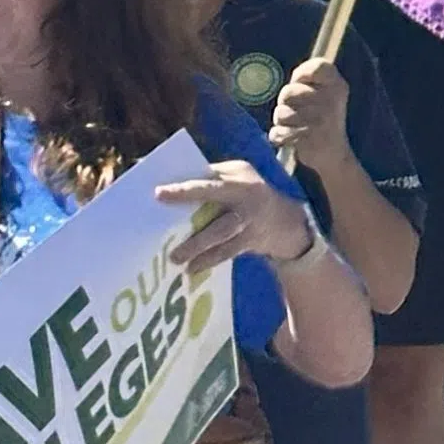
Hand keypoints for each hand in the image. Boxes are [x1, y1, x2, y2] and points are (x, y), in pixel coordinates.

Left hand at [156, 157, 319, 277]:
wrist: (286, 220)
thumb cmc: (249, 191)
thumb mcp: (237, 175)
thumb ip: (213, 176)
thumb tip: (173, 181)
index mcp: (238, 178)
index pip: (208, 180)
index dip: (185, 188)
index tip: (158, 194)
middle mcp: (245, 198)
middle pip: (215, 207)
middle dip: (190, 211)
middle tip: (166, 228)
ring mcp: (249, 221)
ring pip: (221, 234)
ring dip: (198, 247)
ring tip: (176, 258)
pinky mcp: (249, 241)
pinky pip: (226, 252)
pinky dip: (208, 260)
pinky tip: (192, 268)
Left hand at [270, 56, 351, 178]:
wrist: (334, 155)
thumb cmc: (323, 118)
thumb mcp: (326, 93)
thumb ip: (309, 79)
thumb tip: (290, 82)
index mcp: (338, 86)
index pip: (317, 66)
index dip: (301, 74)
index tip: (300, 83)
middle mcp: (332, 101)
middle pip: (288, 91)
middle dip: (285, 101)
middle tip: (295, 110)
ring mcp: (320, 120)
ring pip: (281, 113)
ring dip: (281, 121)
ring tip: (293, 125)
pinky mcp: (308, 139)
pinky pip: (278, 133)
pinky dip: (279, 137)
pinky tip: (290, 138)